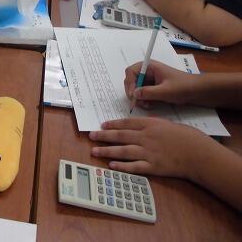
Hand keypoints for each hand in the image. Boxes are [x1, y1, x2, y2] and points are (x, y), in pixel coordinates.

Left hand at [89, 117, 214, 178]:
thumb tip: (138, 123)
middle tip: (91, 136)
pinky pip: (134, 166)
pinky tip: (111, 165)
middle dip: (103, 136)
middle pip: (120, 136)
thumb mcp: (167, 123)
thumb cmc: (186, 136)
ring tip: (95, 151)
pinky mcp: (153, 167)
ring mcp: (148, 153)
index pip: (126, 123)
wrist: (199, 154)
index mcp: (150, 125)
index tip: (101, 125)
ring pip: (123, 151)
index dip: (112, 124)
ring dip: (107, 151)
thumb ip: (151, 123)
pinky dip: (122, 166)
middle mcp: (146, 138)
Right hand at [124, 60, 196, 108]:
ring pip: (137, 88)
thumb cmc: (183, 87)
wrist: (199, 91)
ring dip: (138, 98)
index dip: (129, 83)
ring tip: (146, 105)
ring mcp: (151, 80)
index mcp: (150, 67)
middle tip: (137, 103)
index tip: (133, 95)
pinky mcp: (154, 88)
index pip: (131, 72)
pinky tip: (149, 105)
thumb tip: (133, 94)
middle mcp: (148, 72)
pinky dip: (144, 100)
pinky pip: (143, 93)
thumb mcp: (165, 91)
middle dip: (133, 92)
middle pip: (132, 80)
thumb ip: (148, 92)